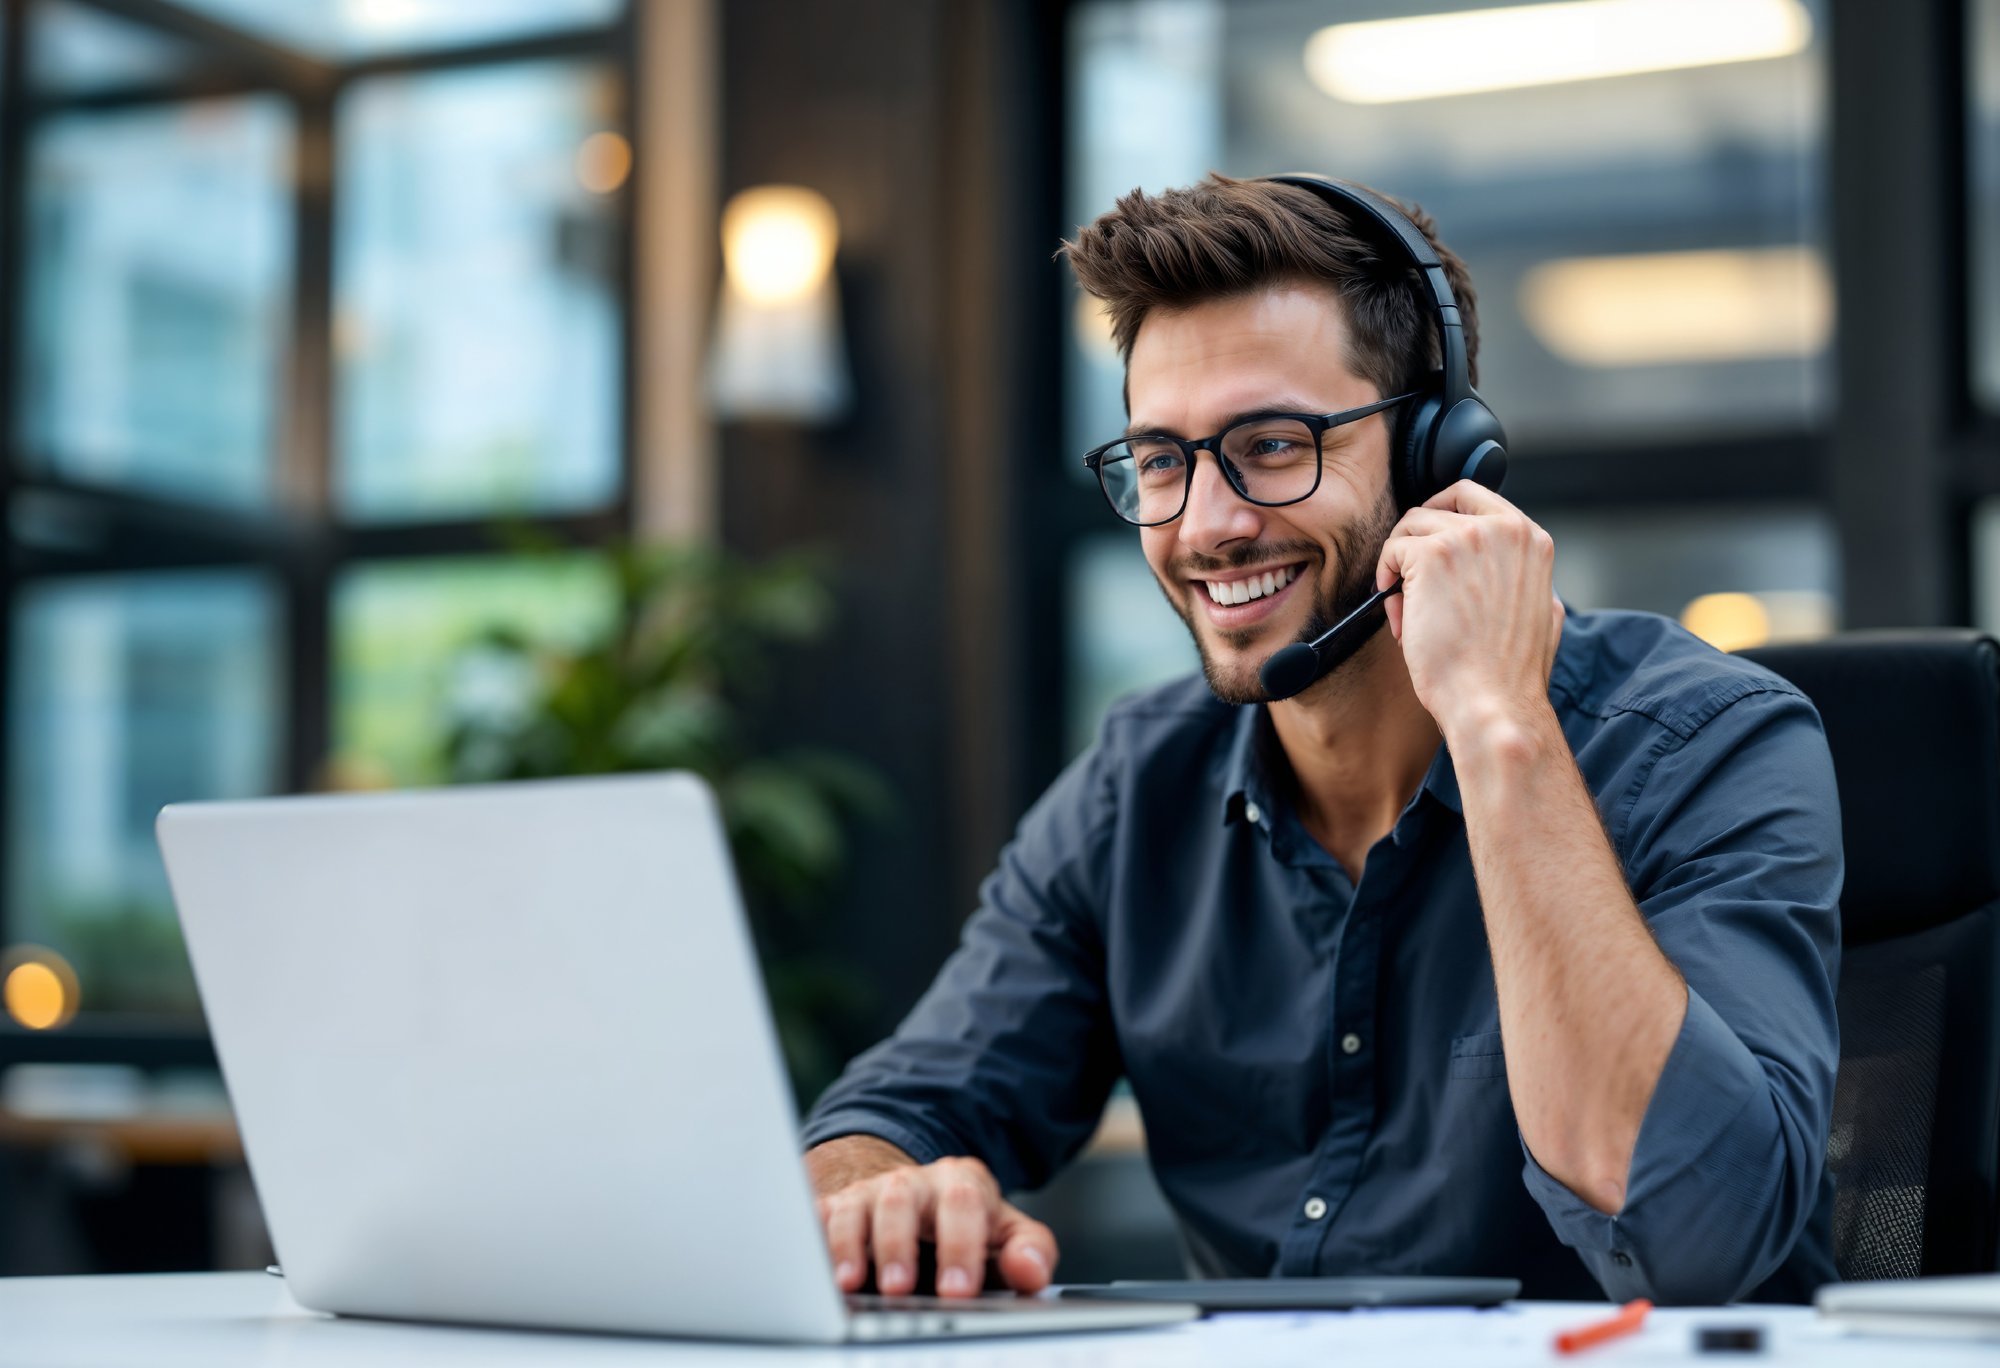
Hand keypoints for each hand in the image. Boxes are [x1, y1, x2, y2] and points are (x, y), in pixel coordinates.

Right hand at [815, 1154, 1057, 1297]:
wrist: (919, 1203)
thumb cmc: (967, 1227)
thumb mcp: (1006, 1234)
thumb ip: (1029, 1251)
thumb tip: (1031, 1271)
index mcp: (961, 1183)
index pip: (964, 1203)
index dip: (960, 1246)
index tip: (957, 1289)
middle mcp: (912, 1184)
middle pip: (902, 1199)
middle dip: (898, 1245)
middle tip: (899, 1288)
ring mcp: (869, 1194)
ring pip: (854, 1207)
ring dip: (850, 1245)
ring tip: (849, 1283)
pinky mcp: (835, 1209)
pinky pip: (818, 1218)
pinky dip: (814, 1241)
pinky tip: (814, 1269)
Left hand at [1376, 479, 1564, 741]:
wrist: (1493, 702)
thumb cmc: (1510, 673)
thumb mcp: (1542, 609)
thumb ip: (1523, 576)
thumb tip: (1507, 565)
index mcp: (1531, 539)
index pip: (1476, 497)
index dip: (1444, 516)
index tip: (1427, 543)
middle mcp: (1504, 528)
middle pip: (1440, 503)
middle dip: (1418, 534)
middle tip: (1407, 571)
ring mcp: (1467, 537)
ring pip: (1410, 527)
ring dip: (1401, 566)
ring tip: (1408, 614)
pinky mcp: (1432, 554)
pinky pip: (1392, 552)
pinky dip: (1386, 584)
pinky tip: (1401, 621)